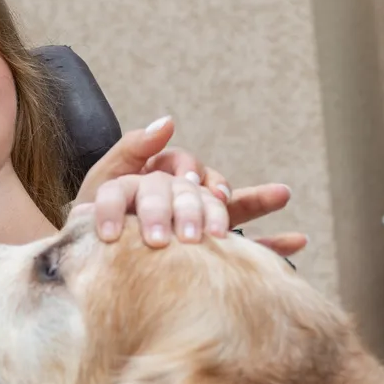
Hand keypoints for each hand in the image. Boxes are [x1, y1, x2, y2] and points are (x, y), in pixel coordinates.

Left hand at [73, 118, 306, 254]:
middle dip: (210, 204)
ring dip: (256, 201)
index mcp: (159, 178)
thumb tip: (168, 121)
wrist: (85, 262)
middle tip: (205, 225)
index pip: (180, 168)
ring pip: (232, 208)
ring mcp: (198, 222)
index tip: (185, 186)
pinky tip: (298, 239)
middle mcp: (182, 196)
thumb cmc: (89, 220)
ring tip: (280, 194)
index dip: (185, 173)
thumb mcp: (102, 182)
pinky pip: (246, 246)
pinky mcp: (211, 251)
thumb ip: (130, 150)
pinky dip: (273, 244)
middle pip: (206, 190)